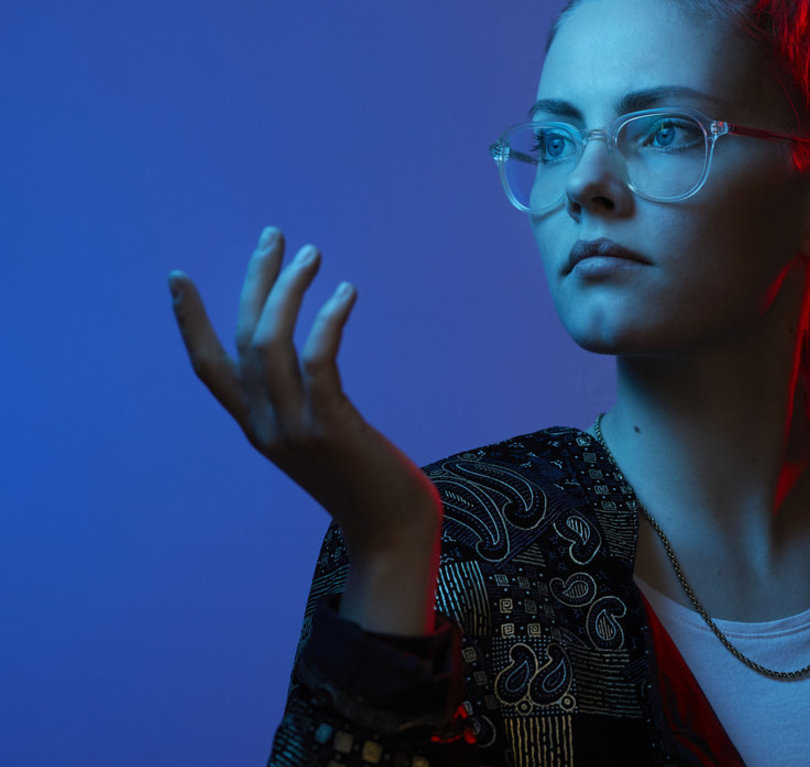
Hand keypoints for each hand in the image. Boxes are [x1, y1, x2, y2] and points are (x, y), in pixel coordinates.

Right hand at [168, 227, 441, 559]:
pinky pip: (317, 360)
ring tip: (313, 255)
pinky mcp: (330, 427)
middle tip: (274, 237)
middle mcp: (266, 426)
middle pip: (242, 338)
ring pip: (270, 343)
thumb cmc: (368, 485)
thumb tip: (314, 366)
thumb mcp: (324, 443)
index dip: (191, 322)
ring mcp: (294, 428)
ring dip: (289, 291)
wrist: (389, 534)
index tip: (180, 277)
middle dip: (254, 281)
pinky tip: (345, 294)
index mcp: (258, 428)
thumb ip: (307, 408)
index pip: (209, 368)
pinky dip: (327, 321)